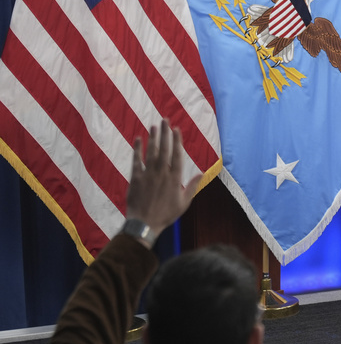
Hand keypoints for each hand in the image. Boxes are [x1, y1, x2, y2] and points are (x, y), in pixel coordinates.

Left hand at [125, 119, 201, 239]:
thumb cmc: (166, 214)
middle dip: (165, 133)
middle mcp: (162, 173)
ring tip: (154, 126)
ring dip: (153, 138)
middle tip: (165, 120)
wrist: (144, 223)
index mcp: (175, 178)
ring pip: (151, 152)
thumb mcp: (184, 202)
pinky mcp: (136, 177)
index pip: (177, 155)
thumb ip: (192, 186)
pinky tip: (138, 139)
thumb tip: (202, 173)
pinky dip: (137, 149)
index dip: (177, 141)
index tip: (176, 129)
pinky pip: (136, 160)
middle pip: (164, 149)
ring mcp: (148, 174)